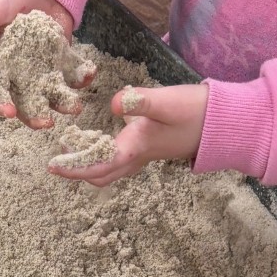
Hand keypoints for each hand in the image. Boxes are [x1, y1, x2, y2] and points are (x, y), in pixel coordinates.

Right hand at [0, 0, 86, 121]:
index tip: (9, 113)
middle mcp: (20, 72)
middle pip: (24, 102)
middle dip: (34, 115)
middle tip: (46, 124)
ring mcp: (43, 69)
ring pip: (50, 94)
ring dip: (62, 103)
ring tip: (74, 108)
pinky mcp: (63, 61)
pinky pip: (72, 76)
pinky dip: (81, 78)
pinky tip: (89, 76)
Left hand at [48, 82, 208, 187]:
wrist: (224, 122)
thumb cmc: (196, 111)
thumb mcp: (167, 101)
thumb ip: (140, 100)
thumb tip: (113, 103)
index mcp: (136, 147)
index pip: (98, 165)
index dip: (73, 167)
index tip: (52, 166)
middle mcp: (138, 156)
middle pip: (101, 175)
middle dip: (78, 171)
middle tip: (58, 160)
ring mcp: (145, 155)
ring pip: (111, 171)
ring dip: (90, 166)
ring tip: (73, 150)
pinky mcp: (151, 148)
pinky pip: (121, 161)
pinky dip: (104, 157)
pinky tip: (99, 141)